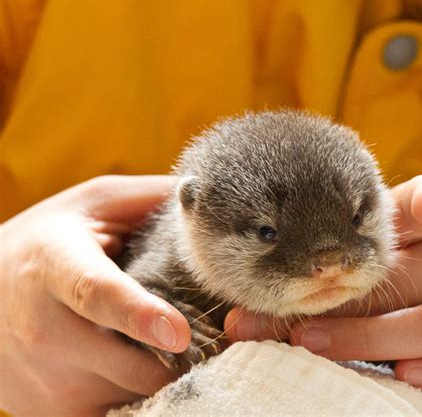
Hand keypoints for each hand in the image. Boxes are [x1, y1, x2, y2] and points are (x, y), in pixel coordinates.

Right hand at [0, 175, 190, 415]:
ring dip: (160, 378)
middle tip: (210, 339)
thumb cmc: (51, 238)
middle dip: (178, 360)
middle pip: (125, 364)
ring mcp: (40, 379)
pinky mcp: (43, 410)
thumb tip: (203, 195)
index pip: (96, 294)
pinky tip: (140, 366)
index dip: (139, 314)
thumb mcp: (96, 203)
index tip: (179, 332)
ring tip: (170, 347)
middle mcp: (42, 329)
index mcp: (55, 266)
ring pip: (127, 396)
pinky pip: (112, 413)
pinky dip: (136, 396)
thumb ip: (149, 198)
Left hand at [225, 175, 421, 404]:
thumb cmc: (375, 290)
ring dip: (366, 339)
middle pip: (396, 280)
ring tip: (315, 345)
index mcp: (421, 235)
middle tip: (296, 327)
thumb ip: (301, 290)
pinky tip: (407, 377)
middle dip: (339, 306)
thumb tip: (235, 322)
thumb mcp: (343, 279)